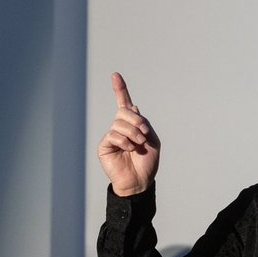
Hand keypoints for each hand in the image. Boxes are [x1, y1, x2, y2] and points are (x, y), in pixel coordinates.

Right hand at [97, 73, 160, 195]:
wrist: (140, 181)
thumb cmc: (147, 162)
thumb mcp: (152, 139)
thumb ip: (143, 123)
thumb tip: (131, 107)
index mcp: (133, 124)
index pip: (124, 103)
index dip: (120, 89)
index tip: (115, 75)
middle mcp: (120, 128)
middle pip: (124, 111)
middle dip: (136, 120)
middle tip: (144, 134)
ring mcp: (112, 136)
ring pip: (119, 123)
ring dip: (133, 133)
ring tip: (137, 145)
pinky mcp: (105, 145)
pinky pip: (113, 135)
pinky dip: (124, 141)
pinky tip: (129, 148)